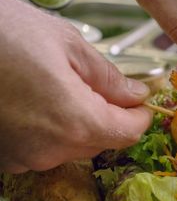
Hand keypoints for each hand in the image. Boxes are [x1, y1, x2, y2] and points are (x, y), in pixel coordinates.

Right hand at [0, 0, 152, 172]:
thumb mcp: (65, 43)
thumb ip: (107, 77)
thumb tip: (134, 94)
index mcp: (77, 122)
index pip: (129, 132)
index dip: (138, 115)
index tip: (138, 100)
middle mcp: (51, 150)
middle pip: (101, 141)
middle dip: (107, 116)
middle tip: (94, 84)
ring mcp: (23, 157)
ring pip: (70, 146)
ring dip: (75, 122)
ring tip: (55, 86)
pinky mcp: (2, 157)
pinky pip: (40, 148)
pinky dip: (46, 129)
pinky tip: (31, 101)